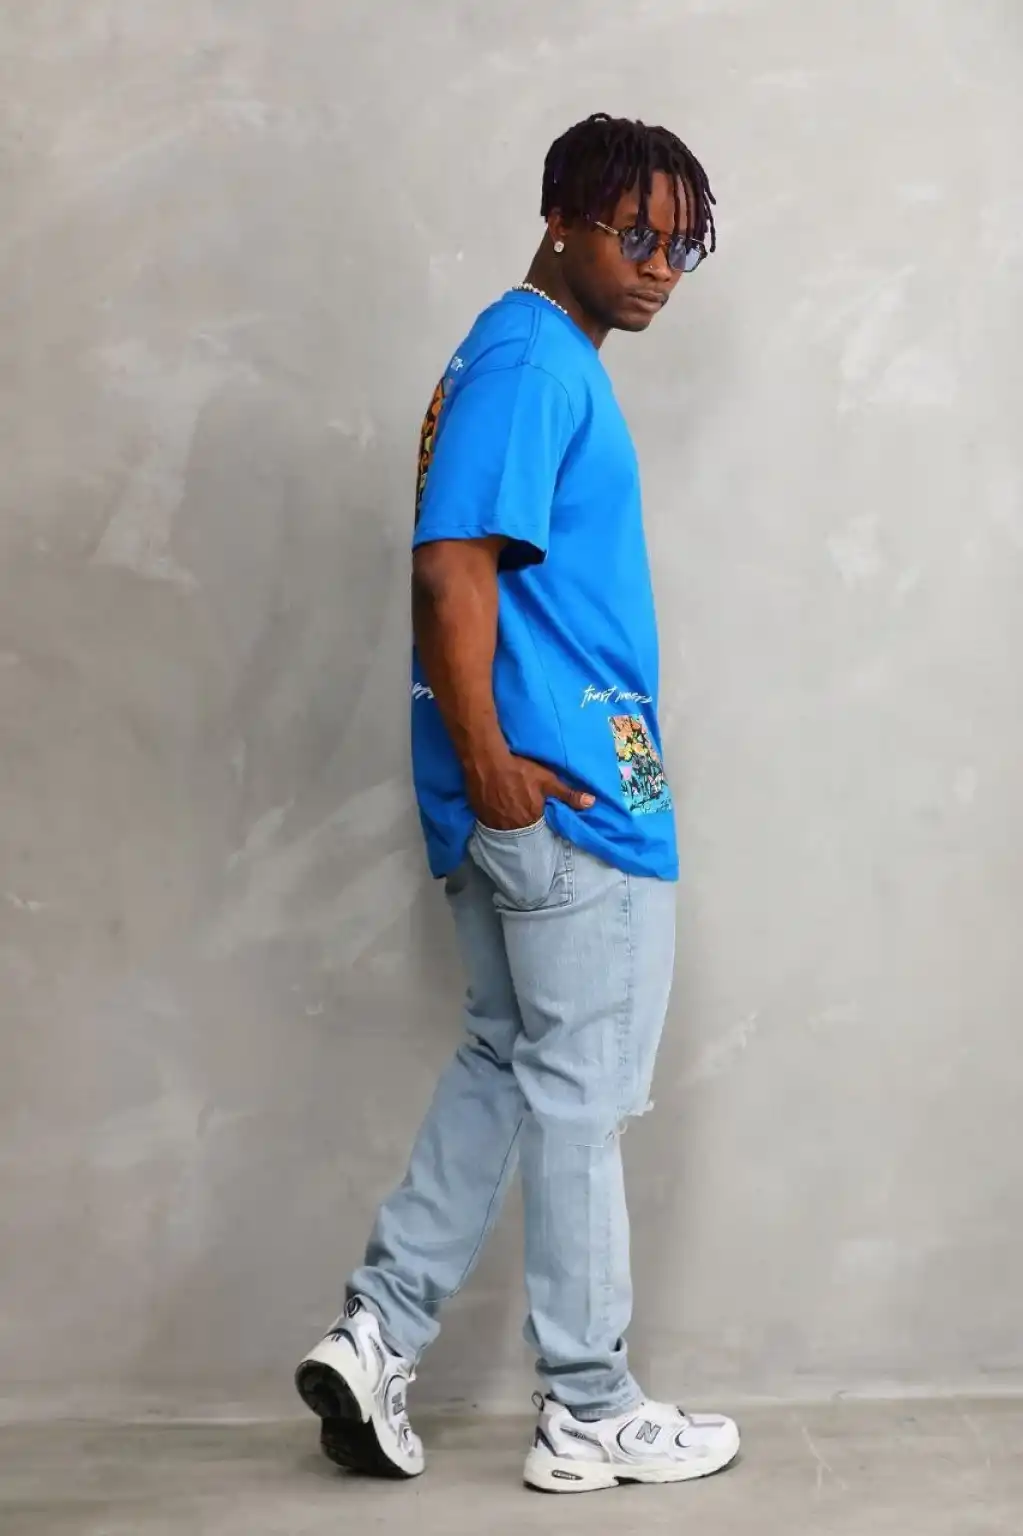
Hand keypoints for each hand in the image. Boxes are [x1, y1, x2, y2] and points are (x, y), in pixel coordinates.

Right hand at [468, 748, 594, 831]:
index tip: (541, 819)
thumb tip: (592, 803)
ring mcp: (497, 824)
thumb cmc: (520, 771)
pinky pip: (492, 826)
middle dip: (527, 827)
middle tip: (526, 817)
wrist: (487, 763)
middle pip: (524, 832)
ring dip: (511, 826)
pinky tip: (498, 814)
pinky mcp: (482, 818)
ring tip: (512, 816)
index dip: (541, 824)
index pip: (541, 831)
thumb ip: (569, 795)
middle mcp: (514, 827)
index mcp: (532, 819)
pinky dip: (497, 823)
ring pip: (507, 831)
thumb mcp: (547, 781)